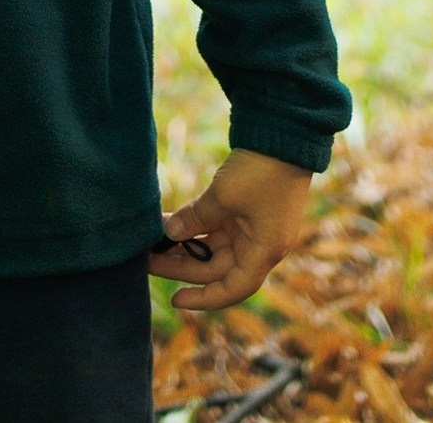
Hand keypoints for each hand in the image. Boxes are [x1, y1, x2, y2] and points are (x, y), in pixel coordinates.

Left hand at [150, 149, 313, 310]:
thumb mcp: (224, 197)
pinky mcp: (246, 209)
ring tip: (153, 240)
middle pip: (217, 267)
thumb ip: (195, 219)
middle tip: (148, 260)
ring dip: (185, 245)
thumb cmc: (261, 171)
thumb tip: (170, 234)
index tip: (174, 299)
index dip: (204, 298)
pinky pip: (215, 226)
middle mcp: (260, 244)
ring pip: (213, 247)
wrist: (284, 134)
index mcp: (265, 251)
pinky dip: (194, 226)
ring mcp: (253, 226)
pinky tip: (168, 222)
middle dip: (182, 266)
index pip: (233, 288)